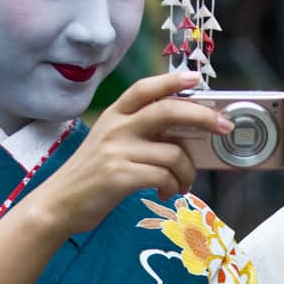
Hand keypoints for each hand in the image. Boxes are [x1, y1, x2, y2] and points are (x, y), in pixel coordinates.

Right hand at [25, 71, 231, 238]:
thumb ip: (138, 133)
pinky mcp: (120, 176)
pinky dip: (173, 187)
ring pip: (174, 153)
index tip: (197, 79)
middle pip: (169, 111)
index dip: (173, 80)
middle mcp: (116, 128)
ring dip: (188, 172)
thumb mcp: (109, 143)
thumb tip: (182, 134)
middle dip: (204, 117)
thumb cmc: (91, 176)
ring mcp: (117, 151)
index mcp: (114, 115)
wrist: (59, 204)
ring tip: (182, 184)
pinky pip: (164, 177)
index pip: (145, 88)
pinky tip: (166, 194)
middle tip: (224, 127)